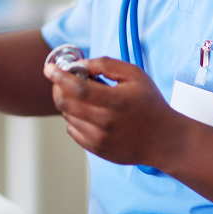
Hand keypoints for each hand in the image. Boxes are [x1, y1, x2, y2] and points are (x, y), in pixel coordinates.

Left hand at [44, 56, 180, 165]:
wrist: (164, 139)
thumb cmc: (150, 104)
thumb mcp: (134, 75)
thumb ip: (106, 65)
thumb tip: (81, 64)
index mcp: (114, 101)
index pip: (77, 88)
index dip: (59, 77)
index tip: (48, 68)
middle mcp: (104, 122)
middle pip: (65, 103)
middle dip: (58, 87)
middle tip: (64, 79)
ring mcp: (98, 139)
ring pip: (67, 116)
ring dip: (68, 102)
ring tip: (87, 96)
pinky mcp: (96, 149)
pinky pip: (72, 130)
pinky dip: (74, 118)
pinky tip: (90, 112)